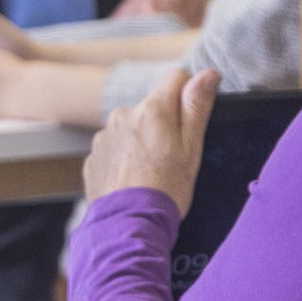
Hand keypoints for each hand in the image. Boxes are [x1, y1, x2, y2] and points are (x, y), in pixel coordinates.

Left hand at [82, 69, 217, 212]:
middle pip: (152, 107)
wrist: (128, 226)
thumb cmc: (165, 190)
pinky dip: (125, 159)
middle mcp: (123, 115)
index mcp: (152, 110)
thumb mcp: (191, 148)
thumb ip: (197, 107)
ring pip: (132, 128)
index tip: (191, 120)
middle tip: (171, 158)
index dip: (189, 95)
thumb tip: (207, 74)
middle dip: (164, 124)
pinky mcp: (94, 157)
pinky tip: (133, 181)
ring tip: (151, 173)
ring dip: (142, 142)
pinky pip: (115, 148)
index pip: (177, 77)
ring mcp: (105, 136)